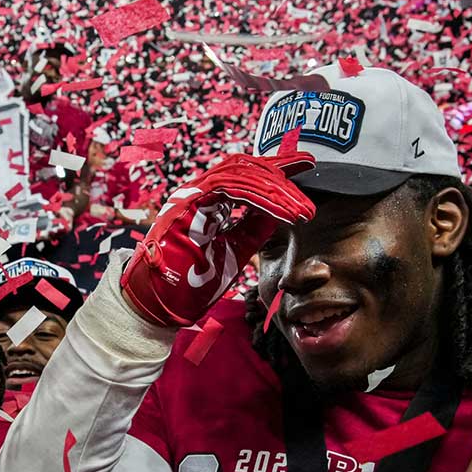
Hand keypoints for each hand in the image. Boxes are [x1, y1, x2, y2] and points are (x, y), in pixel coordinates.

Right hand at [119, 154, 315, 327]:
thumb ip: (254, 228)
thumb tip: (281, 209)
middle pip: (243, 167)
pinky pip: (228, 188)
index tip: (304, 167)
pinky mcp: (186, 204)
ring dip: (274, 189)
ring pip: (239, 174)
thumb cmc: (192, 282)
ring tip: (299, 207)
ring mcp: (189, 196)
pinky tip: (281, 210)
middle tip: (309, 168)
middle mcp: (197, 192)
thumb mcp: (235, 249)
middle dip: (278, 168)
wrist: (162, 304)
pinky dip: (258, 197)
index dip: (274, 170)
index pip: (244, 175)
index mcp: (207, 201)